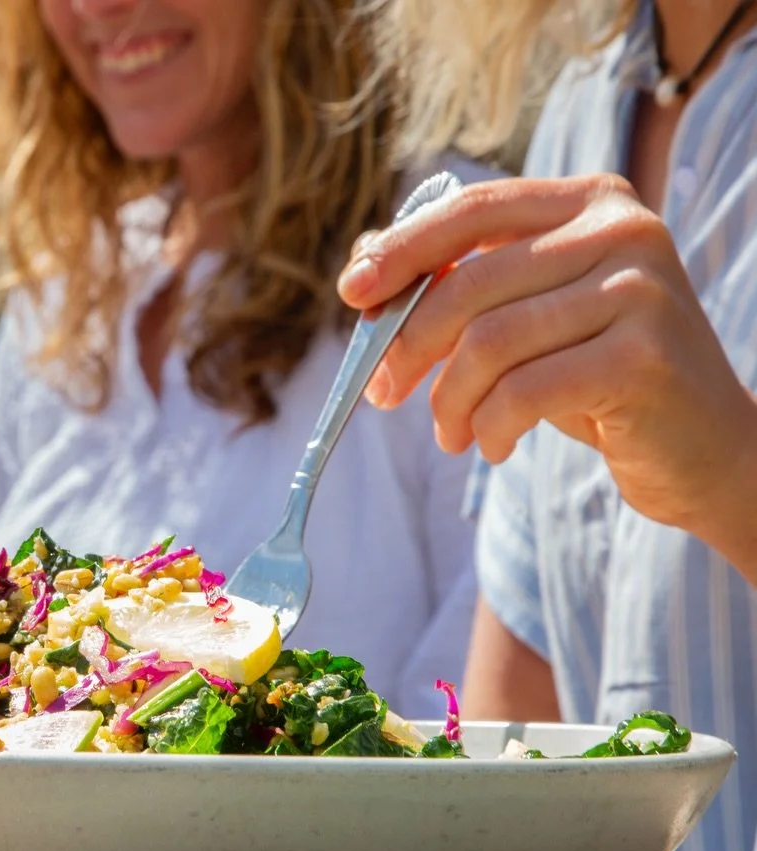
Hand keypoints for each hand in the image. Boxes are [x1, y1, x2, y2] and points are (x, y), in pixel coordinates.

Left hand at [337, 174, 756, 553]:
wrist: (702, 446)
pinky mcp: (644, 357)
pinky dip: (490, 427)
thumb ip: (461, 282)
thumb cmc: (597, 375)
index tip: (352, 293)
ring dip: (450, 401)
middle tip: (383, 394)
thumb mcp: (529, 316)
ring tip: (452, 433)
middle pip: (468, 283)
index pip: (472, 210)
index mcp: (589, 202)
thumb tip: (363, 267)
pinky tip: (494, 445)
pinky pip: (523, 392)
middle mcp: (622, 230)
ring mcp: (640, 289)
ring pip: (489, 343)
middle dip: (407, 346)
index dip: (401, 249)